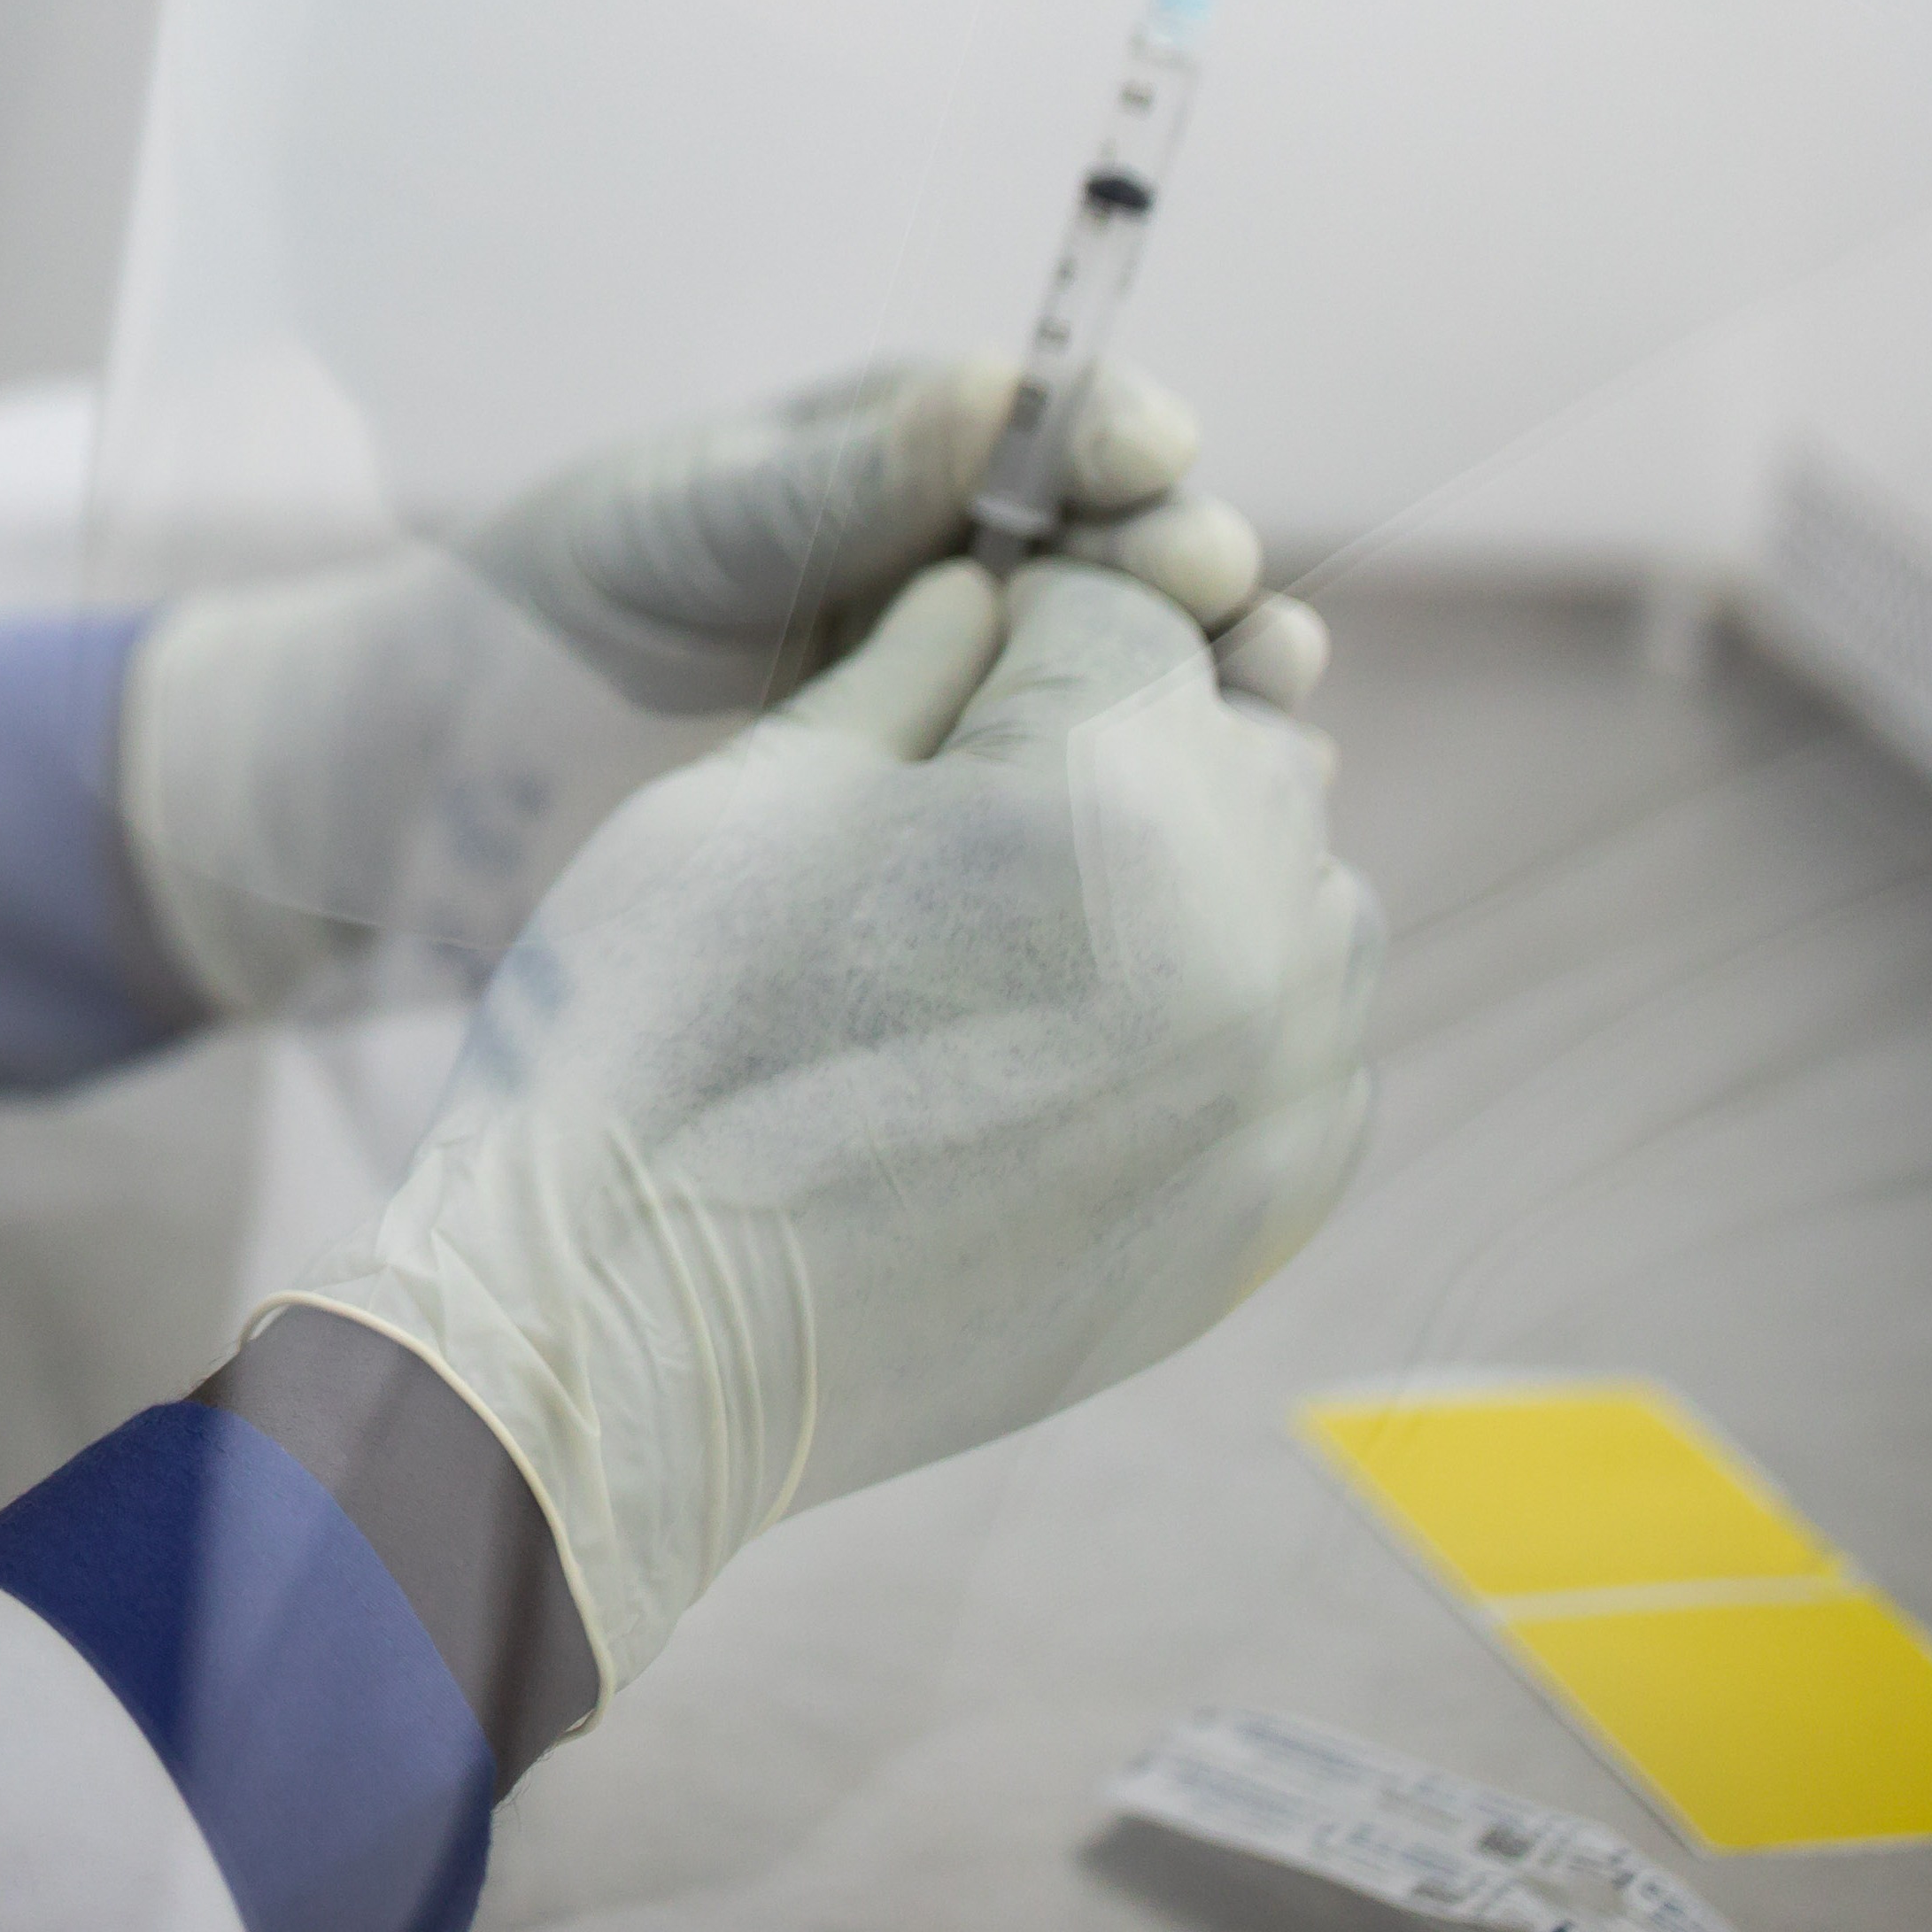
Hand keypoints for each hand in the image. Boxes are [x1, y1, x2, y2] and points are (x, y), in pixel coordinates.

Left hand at [114, 355, 1326, 991]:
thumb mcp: (680, 525)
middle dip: (1184, 554)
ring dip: (1217, 674)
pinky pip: (1090, 801)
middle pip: (1130, 548)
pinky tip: (1228, 814)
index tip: (1136, 453)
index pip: (1053, 424)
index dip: (1112, 432)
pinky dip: (1170, 797)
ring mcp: (983, 701)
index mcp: (905, 459)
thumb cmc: (546, 613)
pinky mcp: (973, 831)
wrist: (453, 792)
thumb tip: (990, 395)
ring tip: (1263, 687)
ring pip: (1143, 676)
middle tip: (1200, 579)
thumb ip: (827, 481)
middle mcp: (969, 570)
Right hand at [267, 557, 1383, 1699]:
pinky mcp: (1264, 1214)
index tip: (918, 681)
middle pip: (1238, 743)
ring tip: (1004, 937)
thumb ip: (913, 664)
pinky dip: (1210, 1012)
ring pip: (1296, 891)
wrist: (633, 1336)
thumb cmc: (664, 1030)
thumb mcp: (763, 782)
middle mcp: (1253, 938)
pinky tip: (1051, 1046)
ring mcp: (1279, 1095)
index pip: (1123, 610)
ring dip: (1186, 871)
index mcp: (1121, 796)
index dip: (1006, 619)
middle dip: (1114, 741)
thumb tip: (997, 596)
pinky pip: (1297, 1045)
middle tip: (944, 818)